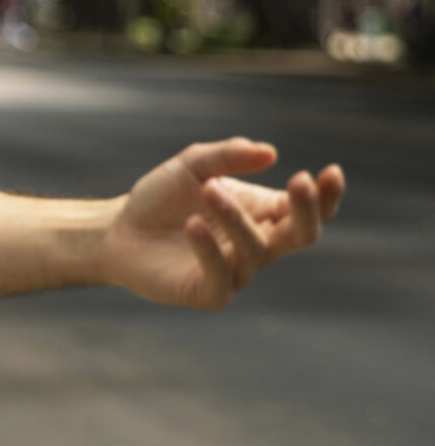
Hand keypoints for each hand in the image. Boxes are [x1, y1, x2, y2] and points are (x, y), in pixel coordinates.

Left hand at [102, 138, 344, 309]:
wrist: (116, 230)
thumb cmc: (160, 198)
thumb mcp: (190, 165)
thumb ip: (226, 156)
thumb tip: (269, 152)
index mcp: (263, 214)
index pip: (309, 211)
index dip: (327, 196)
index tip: (329, 172)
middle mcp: (257, 245)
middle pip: (301, 235)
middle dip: (305, 210)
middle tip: (297, 181)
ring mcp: (236, 272)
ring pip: (255, 249)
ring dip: (236, 217)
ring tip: (208, 190)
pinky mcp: (209, 293)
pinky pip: (222, 276)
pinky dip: (210, 250)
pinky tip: (192, 225)